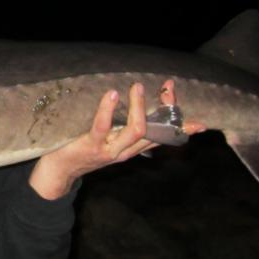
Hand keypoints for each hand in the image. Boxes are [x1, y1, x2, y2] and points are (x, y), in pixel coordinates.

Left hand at [29, 79, 206, 198]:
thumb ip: (122, 128)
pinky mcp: (92, 146)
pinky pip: (102, 127)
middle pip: (154, 131)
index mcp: (132, 149)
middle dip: (165, 109)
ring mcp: (110, 150)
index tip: (200, 121)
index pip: (162, 137)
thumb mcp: (108, 141)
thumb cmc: (83, 150)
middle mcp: (126, 151)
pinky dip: (107, 110)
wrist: (58, 172)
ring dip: (139, 107)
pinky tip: (111, 95)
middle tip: (169, 87)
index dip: (181, 129)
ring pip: (135, 131)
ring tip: (138, 86)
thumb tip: (134, 107)